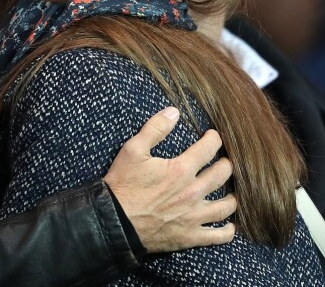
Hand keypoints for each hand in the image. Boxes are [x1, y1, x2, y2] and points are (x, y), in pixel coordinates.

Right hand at [104, 107, 235, 252]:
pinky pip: (218, 236)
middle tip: (223, 161)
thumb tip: (174, 112)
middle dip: (226, 164)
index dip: (214, 139)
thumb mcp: (133, 149)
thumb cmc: (123, 184)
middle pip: (222, 175)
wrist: (115, 221)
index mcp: (180, 169)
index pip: (208, 149)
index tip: (213, 136)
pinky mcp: (190, 236)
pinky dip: (227, 230)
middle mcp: (193, 192)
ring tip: (231, 191)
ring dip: (232, 196)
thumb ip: (155, 129)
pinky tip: (229, 226)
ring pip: (226, 206)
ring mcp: (194, 216)